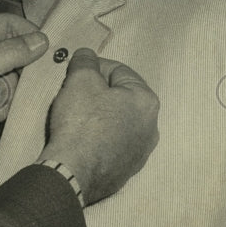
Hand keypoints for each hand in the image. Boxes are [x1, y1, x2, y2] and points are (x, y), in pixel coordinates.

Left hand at [0, 15, 47, 190]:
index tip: (49, 52)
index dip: (28, 36)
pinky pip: (4, 100)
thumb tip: (41, 40)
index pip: (7, 24)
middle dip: (12, 78)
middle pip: (14, 56)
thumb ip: (10, 53)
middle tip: (2, 90)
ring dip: (4, 99)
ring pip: (12, 81)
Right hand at [40, 48, 158, 204]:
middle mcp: (152, 127)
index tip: (75, 74)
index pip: (119, 71)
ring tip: (76, 118)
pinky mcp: (127, 171)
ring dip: (100, 116)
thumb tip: (87, 54)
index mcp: (146, 101)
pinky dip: (100, 138)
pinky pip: (113, 144)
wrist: (73, 172)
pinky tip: (82, 140)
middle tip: (74, 95)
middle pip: (121, 97)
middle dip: (98, 93)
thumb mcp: (80, 81)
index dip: (94, 67)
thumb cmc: (80, 122)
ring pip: (118, 122)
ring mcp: (141, 152)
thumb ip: (86, 62)